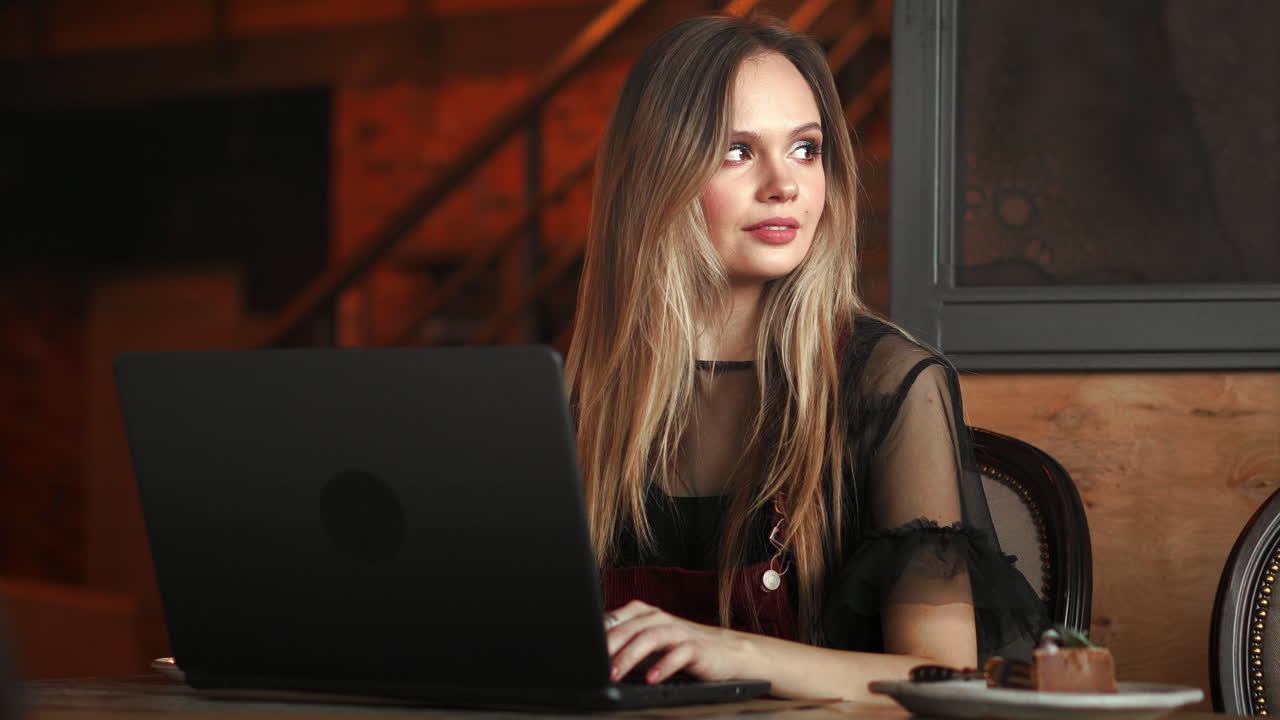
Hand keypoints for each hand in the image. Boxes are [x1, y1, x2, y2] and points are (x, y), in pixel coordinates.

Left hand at [605, 600, 751, 683]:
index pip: (617, 618)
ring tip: (615, 674)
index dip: (599, 633)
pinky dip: (663, 666)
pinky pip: (678, 654)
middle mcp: (661, 618)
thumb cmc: (685, 649)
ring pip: (650, 637)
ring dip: (630, 656)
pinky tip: (651, 678)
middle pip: (630, 627)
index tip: (583, 651)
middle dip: (610, 647)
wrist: (728, 653)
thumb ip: (628, 643)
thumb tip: (596, 656)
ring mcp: (680, 631)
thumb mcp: (653, 643)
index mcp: (646, 615)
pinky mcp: (697, 647)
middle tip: (595, 665)